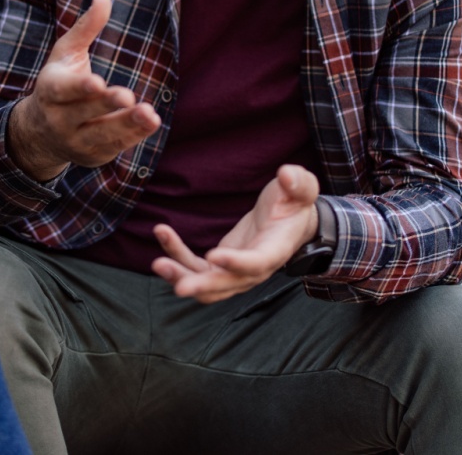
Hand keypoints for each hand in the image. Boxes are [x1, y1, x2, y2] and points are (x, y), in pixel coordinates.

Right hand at [6, 0, 160, 180]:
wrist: (39, 134)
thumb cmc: (59, 83)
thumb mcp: (66, 53)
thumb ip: (86, 27)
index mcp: (50, 90)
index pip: (64, 90)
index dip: (80, 87)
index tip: (98, 83)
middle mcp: (59, 118)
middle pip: (84, 112)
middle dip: (105, 105)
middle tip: (128, 96)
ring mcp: (75, 141)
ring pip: (101, 134)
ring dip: (126, 125)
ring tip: (150, 115)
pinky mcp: (92, 156)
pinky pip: (114, 147)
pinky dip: (132, 136)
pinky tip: (150, 123)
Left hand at [151, 165, 320, 302]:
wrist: (288, 222)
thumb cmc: (294, 203)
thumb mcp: (302, 189)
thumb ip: (299, 183)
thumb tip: (287, 175)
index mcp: (275, 250)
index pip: (257, 263)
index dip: (236, 263)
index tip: (214, 255)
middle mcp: (254, 270)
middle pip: (226, 285)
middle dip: (201, 285)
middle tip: (178, 284)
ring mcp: (234, 273)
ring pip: (206, 286)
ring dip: (181, 277)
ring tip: (159, 261)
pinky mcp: (218, 267)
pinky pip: (194, 269)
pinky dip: (177, 257)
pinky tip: (162, 234)